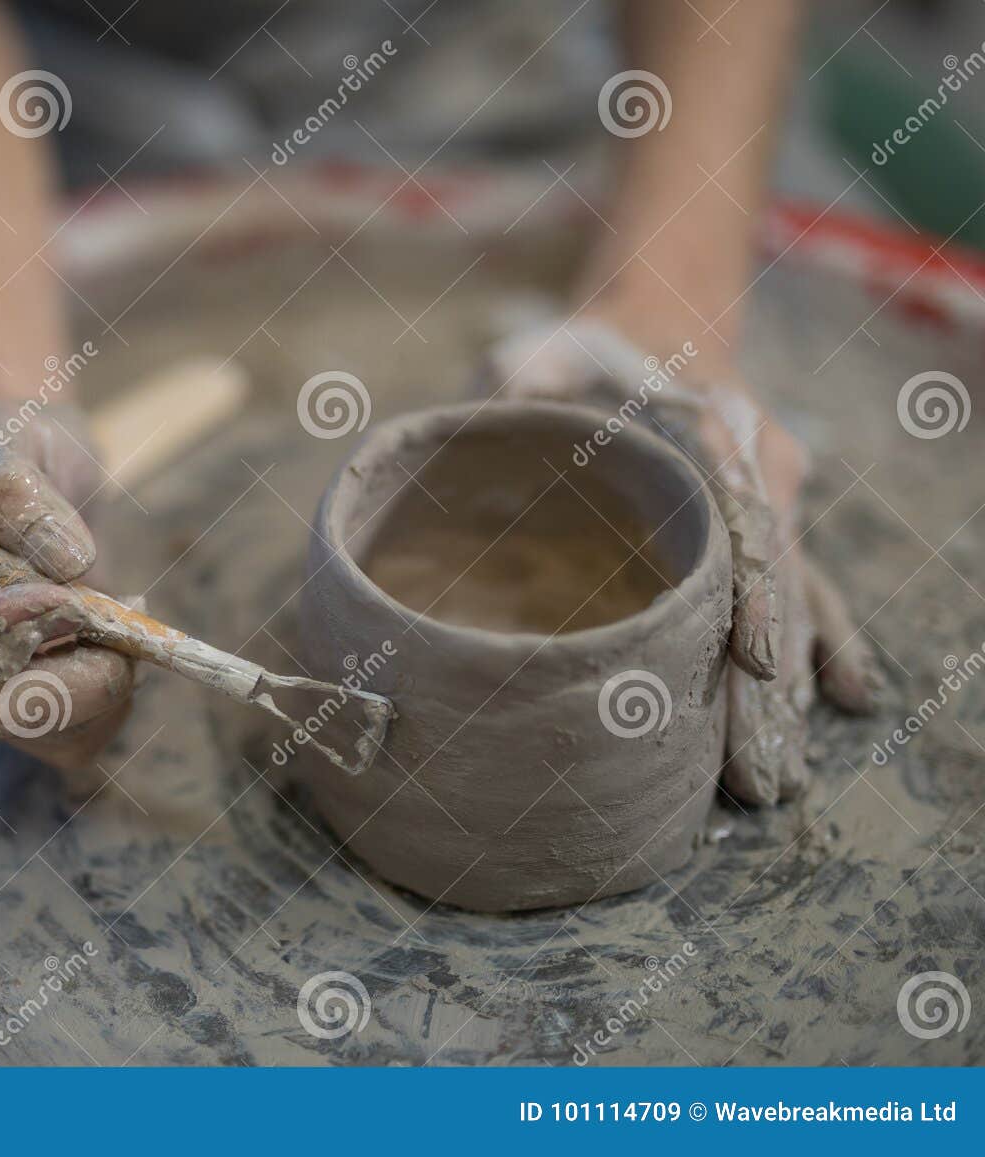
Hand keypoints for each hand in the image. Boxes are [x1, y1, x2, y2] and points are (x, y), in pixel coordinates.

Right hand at [0, 399, 134, 782]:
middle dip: (64, 670)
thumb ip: (13, 489)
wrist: (38, 466)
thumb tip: (69, 562)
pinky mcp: (37, 702)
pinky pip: (81, 738)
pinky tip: (126, 633)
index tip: (55, 593)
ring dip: (102, 678)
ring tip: (124, 609)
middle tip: (114, 607)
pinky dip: (119, 694)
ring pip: (42, 735)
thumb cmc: (5, 444)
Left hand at [483, 314, 883, 805]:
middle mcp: (761, 473)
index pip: (743, 527)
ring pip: (795, 603)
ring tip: (786, 777)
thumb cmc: (592, 349)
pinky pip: (800, 591)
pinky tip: (844, 703)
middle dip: (769, 689)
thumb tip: (500, 408)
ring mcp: (770, 504)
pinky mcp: (764, 526)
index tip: (754, 671)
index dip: (750, 599)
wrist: (657, 326)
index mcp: (717, 432)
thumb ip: (526, 379)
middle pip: (776, 590)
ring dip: (792, 690)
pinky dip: (818, 644)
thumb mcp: (549, 351)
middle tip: (764, 780)